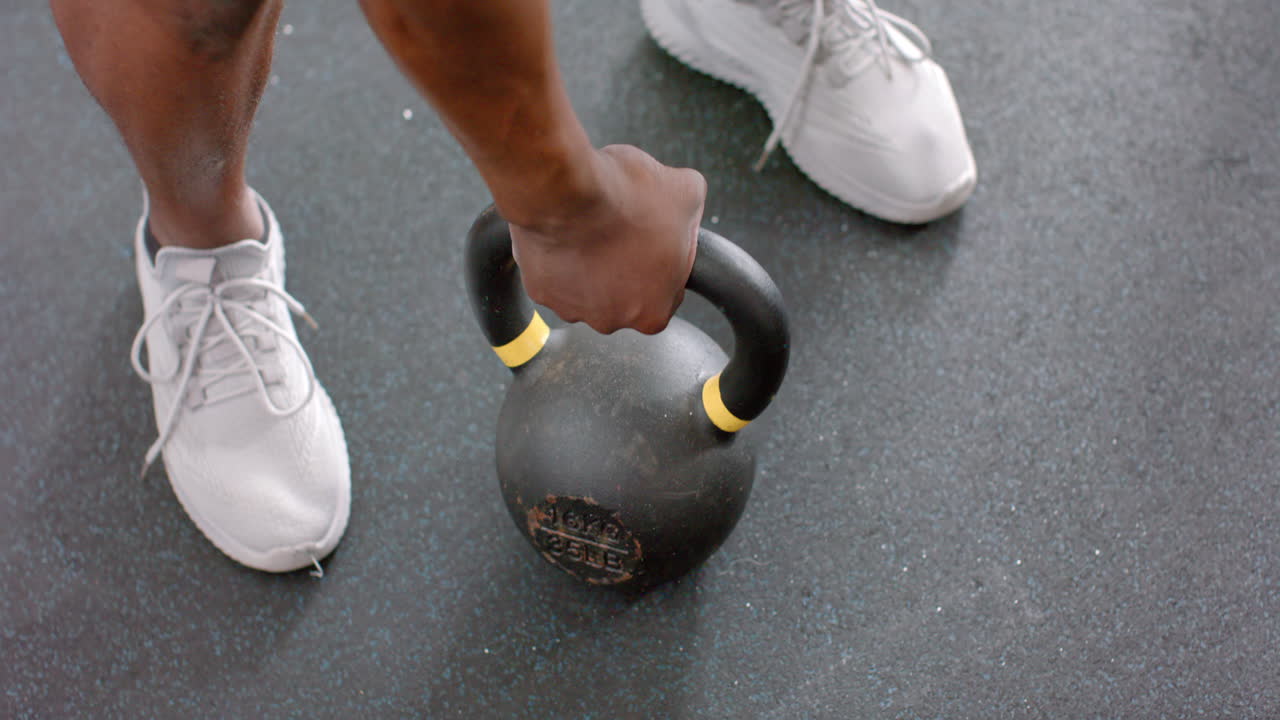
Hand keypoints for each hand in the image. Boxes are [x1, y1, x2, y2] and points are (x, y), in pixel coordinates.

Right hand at [510, 145, 705, 334]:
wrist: (566, 190)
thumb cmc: (626, 197)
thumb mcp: (686, 191)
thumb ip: (693, 210)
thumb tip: (689, 202)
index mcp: (654, 313)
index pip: (667, 292)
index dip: (664, 260)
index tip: (656, 239)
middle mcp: (611, 321)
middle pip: (625, 294)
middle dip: (625, 266)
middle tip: (624, 228)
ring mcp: (571, 308)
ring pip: (587, 287)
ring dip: (591, 263)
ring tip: (593, 225)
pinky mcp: (539, 290)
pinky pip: (555, 275)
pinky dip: (560, 255)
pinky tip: (567, 228)